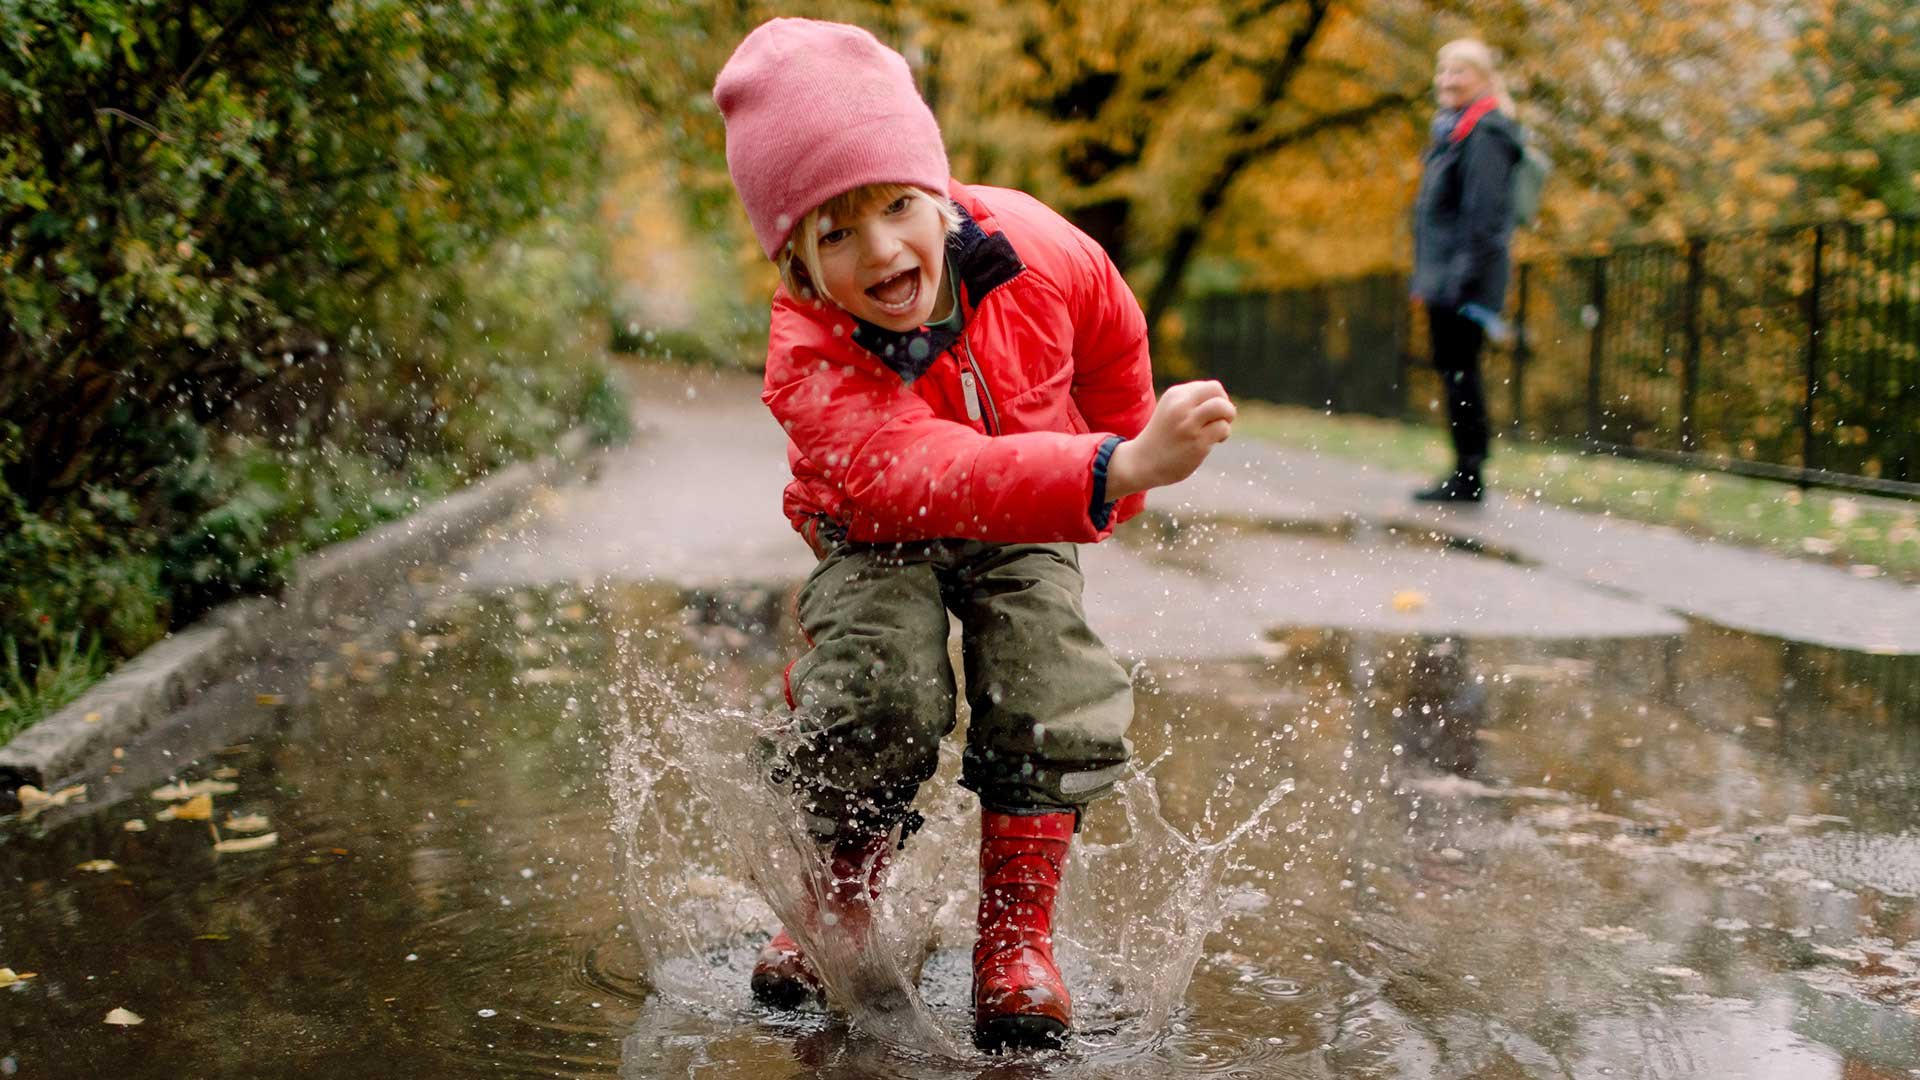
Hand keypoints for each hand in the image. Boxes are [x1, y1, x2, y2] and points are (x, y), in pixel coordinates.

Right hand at [1105, 380, 1235, 500]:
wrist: (1141, 462)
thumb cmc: (1162, 437)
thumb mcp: (1172, 410)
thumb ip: (1193, 403)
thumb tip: (1225, 403)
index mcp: (1175, 394)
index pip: (1211, 387)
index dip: (1217, 401)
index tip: (1209, 416)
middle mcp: (1180, 405)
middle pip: (1217, 391)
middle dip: (1226, 405)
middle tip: (1219, 420)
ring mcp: (1188, 423)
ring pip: (1223, 407)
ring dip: (1227, 418)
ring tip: (1218, 430)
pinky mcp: (1196, 442)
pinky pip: (1222, 429)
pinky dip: (1223, 435)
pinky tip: (1213, 443)